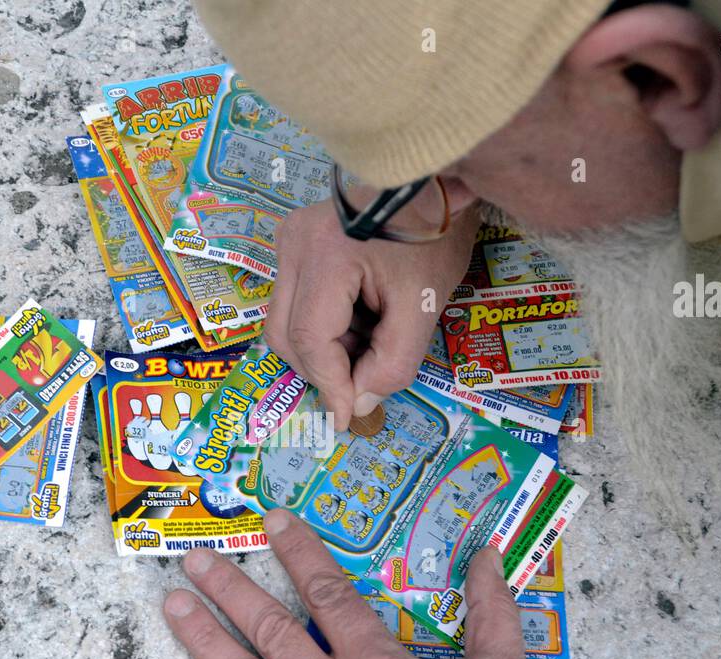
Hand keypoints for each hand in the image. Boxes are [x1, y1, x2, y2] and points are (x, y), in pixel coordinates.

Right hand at [265, 201, 480, 430]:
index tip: (347, 417)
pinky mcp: (294, 240)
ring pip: (286, 320)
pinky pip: (294, 300)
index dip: (328, 383)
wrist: (436, 179)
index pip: (309, 338)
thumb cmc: (435, 234)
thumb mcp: (424, 304)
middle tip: (365, 378)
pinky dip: (325, 324)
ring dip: (325, 346)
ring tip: (370, 337)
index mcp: (324, 254)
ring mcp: (289, 238)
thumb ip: (392, 361)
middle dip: (323, 367)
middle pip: (284, 333)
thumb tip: (359, 402)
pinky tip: (360, 316)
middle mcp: (293, 244)